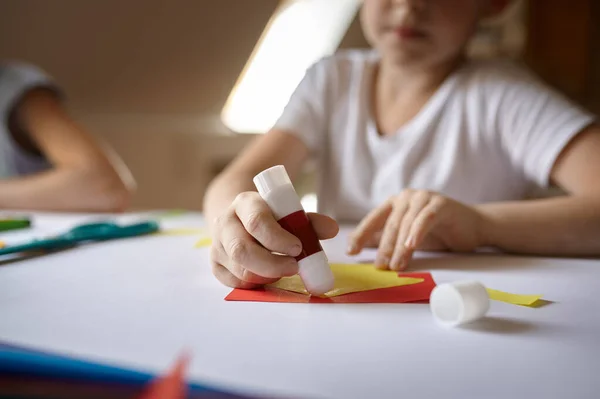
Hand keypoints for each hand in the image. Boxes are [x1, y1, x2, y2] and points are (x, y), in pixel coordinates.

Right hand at [211, 191, 338, 288]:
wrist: (240, 218)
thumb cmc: (270, 216)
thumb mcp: (288, 212)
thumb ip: (310, 221)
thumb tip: (332, 229)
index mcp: (244, 203)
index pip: (257, 222)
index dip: (278, 239)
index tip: (298, 248)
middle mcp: (225, 222)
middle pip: (242, 250)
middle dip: (272, 264)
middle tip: (294, 267)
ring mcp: (217, 245)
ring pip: (239, 270)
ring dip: (266, 275)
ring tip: (283, 269)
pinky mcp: (215, 263)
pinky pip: (234, 282)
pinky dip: (255, 284)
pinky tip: (267, 275)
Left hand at [347, 190, 483, 270]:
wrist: (473, 227)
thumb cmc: (438, 232)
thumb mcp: (407, 238)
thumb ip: (386, 239)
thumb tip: (360, 248)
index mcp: (394, 203)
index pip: (373, 220)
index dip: (361, 235)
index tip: (351, 251)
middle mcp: (406, 197)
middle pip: (390, 225)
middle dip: (383, 247)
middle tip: (381, 267)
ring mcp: (423, 198)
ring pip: (406, 224)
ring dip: (399, 247)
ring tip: (396, 265)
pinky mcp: (441, 204)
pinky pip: (425, 218)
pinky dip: (417, 232)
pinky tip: (411, 245)